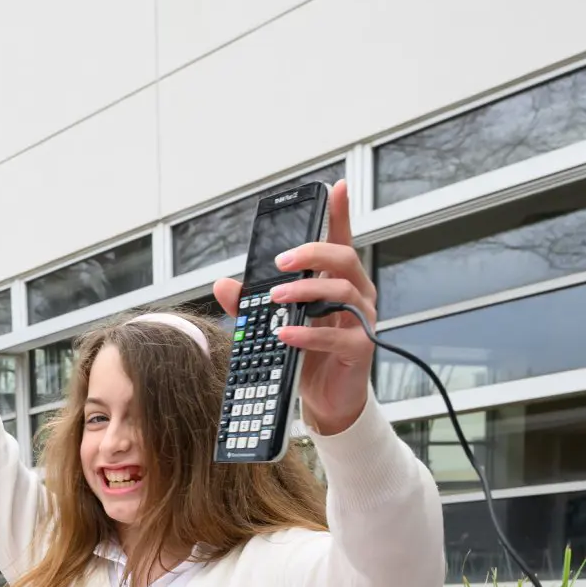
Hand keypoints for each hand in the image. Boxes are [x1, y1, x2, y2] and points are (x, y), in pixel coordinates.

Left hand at [214, 180, 374, 436]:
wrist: (324, 399)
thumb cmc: (306, 353)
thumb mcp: (273, 323)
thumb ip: (249, 302)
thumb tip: (224, 283)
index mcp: (337, 281)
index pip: (341, 240)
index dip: (340, 213)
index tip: (335, 187)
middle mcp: (355, 295)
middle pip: (343, 258)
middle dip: (311, 254)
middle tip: (279, 263)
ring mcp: (361, 321)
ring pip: (342, 291)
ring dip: (304, 292)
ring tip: (275, 298)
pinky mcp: (359, 349)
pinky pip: (336, 335)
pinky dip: (307, 333)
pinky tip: (284, 334)